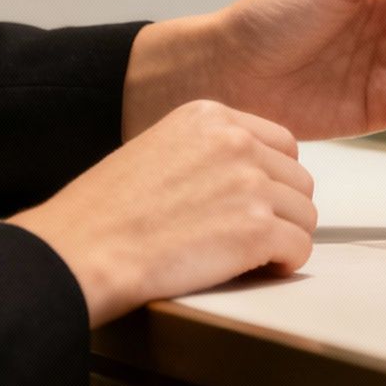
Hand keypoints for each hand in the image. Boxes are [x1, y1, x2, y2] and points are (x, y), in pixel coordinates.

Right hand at [9, 100, 315, 326]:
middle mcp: (235, 141)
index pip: (280, 143)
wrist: (81, 251)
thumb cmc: (105, 213)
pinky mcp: (256, 229)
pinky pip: (300, 249)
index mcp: (209, 116)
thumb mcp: (156, 149)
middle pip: (298, 179)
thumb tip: (246, 174)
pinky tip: (255, 269)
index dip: (272, 179)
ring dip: (282, 239)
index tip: (255, 201)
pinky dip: (283, 265)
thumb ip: (205, 151)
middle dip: (280, 211)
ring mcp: (250, 184)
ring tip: (247, 255)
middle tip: (249, 235)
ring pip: (304, 215)